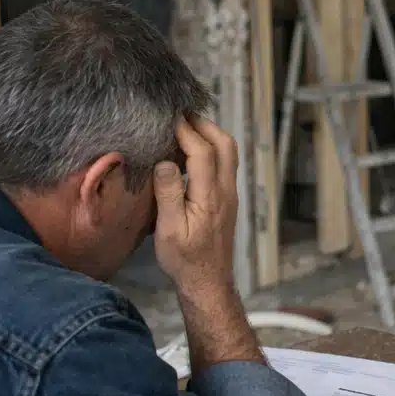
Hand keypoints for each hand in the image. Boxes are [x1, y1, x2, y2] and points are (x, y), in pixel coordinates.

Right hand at [153, 116, 239, 301]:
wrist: (208, 282)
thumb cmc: (185, 260)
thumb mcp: (169, 230)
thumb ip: (168, 194)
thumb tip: (165, 163)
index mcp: (210, 196)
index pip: (203, 152)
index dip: (187, 130)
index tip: (170, 115)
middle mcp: (225, 191)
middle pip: (225, 145)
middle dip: (205, 124)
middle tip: (181, 113)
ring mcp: (229, 195)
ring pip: (228, 154)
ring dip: (211, 135)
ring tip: (186, 126)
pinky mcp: (227, 200)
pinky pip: (224, 165)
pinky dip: (211, 149)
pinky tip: (192, 151)